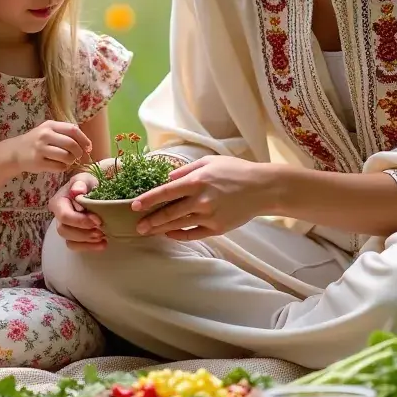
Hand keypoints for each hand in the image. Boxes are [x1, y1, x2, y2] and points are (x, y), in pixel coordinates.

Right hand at [11, 120, 92, 172]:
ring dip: (71, 161)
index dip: (84, 139)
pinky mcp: (38, 162)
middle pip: (71, 144)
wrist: (15, 152)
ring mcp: (41, 149)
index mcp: (50, 125)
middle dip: (79, 152)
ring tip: (68, 161)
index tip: (88, 147)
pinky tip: (60, 166)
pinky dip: (63, 167)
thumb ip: (65, 133)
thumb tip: (86, 144)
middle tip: (78, 156)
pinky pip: (58, 166)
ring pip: (66, 156)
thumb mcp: (48, 131)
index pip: (73, 130)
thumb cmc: (37, 141)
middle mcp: (45, 135)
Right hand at [49, 169, 105, 251]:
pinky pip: (76, 247)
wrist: (90, 192)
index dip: (80, 220)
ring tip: (103, 237)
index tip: (98, 220)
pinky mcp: (72, 237)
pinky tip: (103, 244)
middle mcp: (57, 217)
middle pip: (64, 230)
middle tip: (101, 231)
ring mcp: (64, 228)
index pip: (65, 216)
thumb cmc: (86, 185)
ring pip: (69, 241)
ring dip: (87, 241)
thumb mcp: (84, 179)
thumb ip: (80, 183)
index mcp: (58, 202)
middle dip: (84, 233)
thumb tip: (77, 191)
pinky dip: (89, 247)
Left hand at [131, 156, 273, 239]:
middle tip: (137, 226)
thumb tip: (167, 178)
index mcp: (196, 181)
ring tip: (148, 231)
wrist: (262, 189)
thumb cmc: (235, 171)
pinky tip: (170, 234)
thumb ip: (185, 170)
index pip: (165, 192)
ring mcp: (208, 216)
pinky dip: (179, 235)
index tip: (134, 206)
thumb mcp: (209, 162)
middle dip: (150, 221)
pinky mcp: (217, 228)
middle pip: (168, 213)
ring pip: (178, 225)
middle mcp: (200, 201)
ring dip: (161, 229)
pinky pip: (193, 234)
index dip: (148, 200)